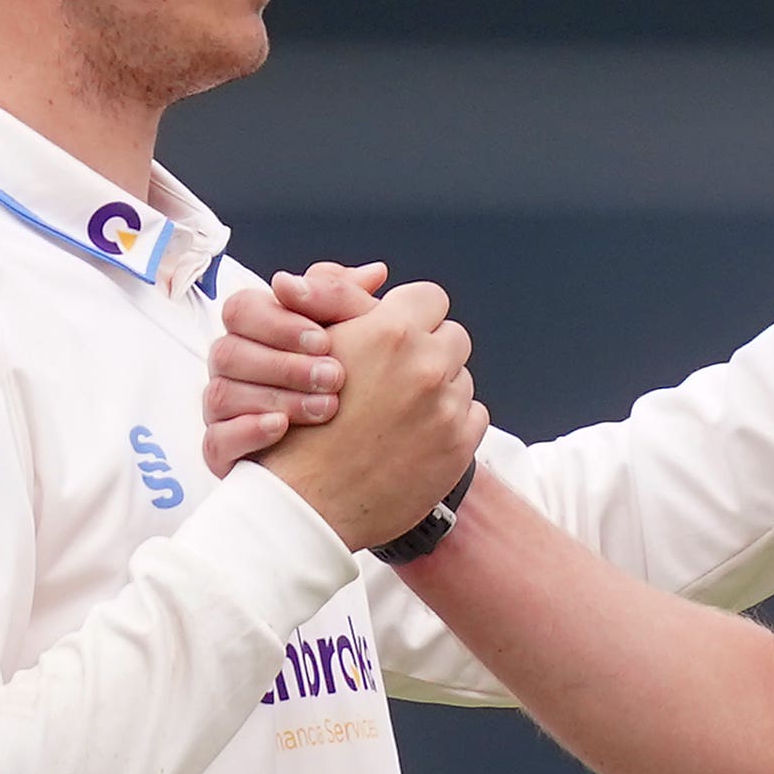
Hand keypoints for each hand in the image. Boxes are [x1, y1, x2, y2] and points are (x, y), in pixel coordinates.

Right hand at [205, 262, 387, 472]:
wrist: (350, 465)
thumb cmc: (351, 393)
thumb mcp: (362, 342)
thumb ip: (357, 307)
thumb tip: (375, 273)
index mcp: (258, 334)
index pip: (243, 309)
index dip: (278, 321)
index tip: (325, 339)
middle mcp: (235, 370)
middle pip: (228, 351)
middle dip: (284, 363)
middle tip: (336, 376)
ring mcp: (225, 412)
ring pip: (221, 394)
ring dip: (277, 397)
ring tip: (328, 407)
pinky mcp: (226, 453)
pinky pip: (216, 441)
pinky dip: (249, 431)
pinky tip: (282, 429)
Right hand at [254, 278, 486, 548]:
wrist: (306, 501)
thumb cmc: (299, 421)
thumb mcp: (313, 346)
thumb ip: (344, 301)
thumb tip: (377, 273)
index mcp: (390, 332)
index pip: (430, 297)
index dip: (412, 315)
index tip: (396, 334)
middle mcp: (425, 365)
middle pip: (453, 336)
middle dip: (430, 351)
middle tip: (396, 376)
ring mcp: (446, 407)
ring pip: (462, 378)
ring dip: (439, 389)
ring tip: (399, 412)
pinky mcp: (459, 445)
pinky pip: (473, 416)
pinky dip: (451, 423)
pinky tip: (415, 436)